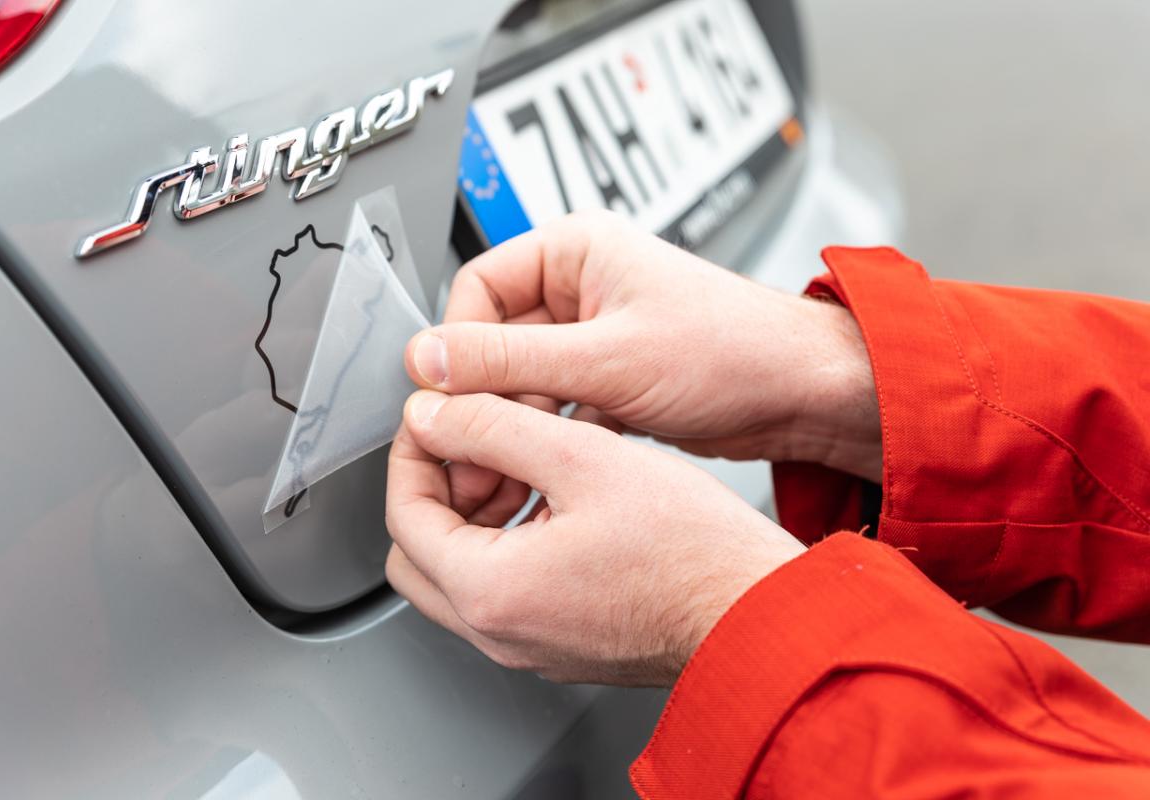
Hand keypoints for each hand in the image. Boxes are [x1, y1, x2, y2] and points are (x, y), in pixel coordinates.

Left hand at [385, 390, 805, 686]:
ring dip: (476, 513)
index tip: (437, 415)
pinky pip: (508, 592)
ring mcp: (532, 646)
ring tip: (525, 463)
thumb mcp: (582, 457)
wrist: (757, 614)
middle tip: (471, 443)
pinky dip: (511, 542)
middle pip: (420, 552)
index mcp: (490, 591)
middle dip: (437, 488)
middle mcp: (500, 633)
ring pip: (462, 573)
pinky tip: (559, 501)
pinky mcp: (564, 644)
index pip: (404, 513)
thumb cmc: (691, 551)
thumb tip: (433, 414)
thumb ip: (492, 428)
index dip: (414, 450)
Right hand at [406, 210, 881, 481]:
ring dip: (511, 424)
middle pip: (494, 340)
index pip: (477, 287)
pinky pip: (553, 404)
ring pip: (522, 380)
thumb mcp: (605, 359)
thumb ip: (508, 361)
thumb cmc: (732, 350)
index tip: (440, 394)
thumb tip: (428, 358)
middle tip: (467, 446)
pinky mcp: (609, 377)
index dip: (455, 345)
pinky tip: (542, 466)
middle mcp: (580, 286)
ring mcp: (594, 334)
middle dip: (482, 398)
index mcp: (575, 250)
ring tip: (500, 470)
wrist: (799, 395)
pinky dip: (544, 436)